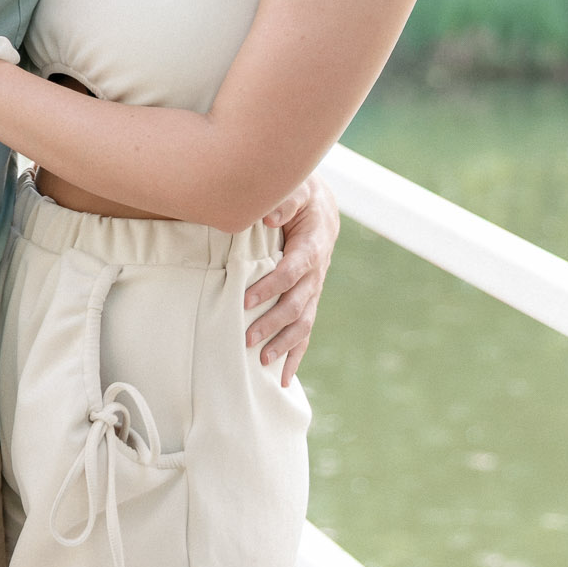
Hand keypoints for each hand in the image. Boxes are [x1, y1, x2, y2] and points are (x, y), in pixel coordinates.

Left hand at [245, 170, 340, 384]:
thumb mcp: (297, 189)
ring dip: (284, 343)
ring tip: (262, 362)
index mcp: (313, 245)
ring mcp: (315, 289)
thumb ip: (285, 200)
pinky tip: (284, 377)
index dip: (271, 286)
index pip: (292, 270)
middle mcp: (316, 272)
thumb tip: (269, 217)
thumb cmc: (303, 195)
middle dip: (273, 323)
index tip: (246, 299)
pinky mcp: (309, 299)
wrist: (322, 206)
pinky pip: (305, 330)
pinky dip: (295, 354)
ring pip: (303, 322)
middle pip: (297, 304)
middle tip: (247, 338)